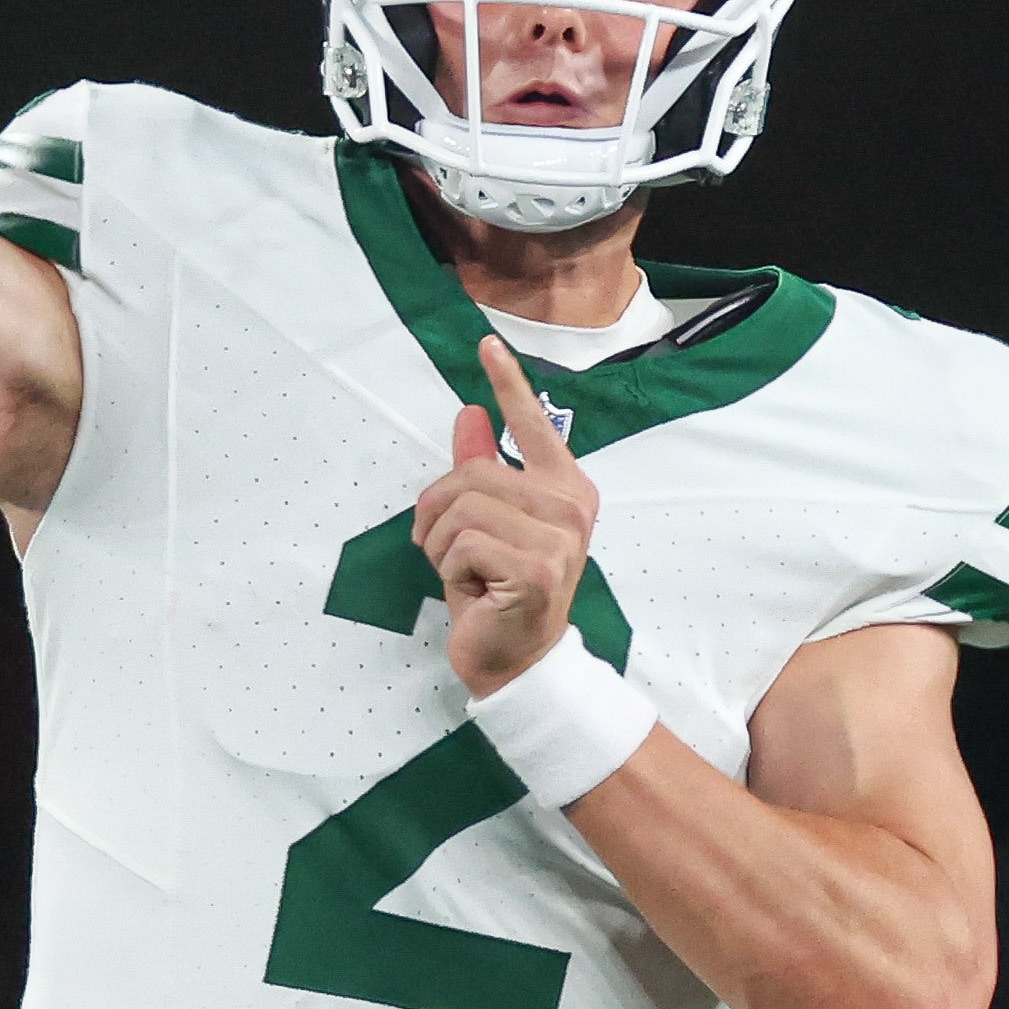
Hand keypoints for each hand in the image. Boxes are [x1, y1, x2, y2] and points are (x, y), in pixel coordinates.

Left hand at [417, 336, 602, 694]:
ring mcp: (558, 539)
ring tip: (462, 573)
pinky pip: (461, 544)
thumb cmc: (499, 592)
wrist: (516, 662)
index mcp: (565, 489)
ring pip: (462, 507)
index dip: (508, 383)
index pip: (536, 425)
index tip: (487, 345)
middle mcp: (570, 508)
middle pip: (473, 473)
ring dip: (440, 545)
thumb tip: (469, 415)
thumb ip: (483, 469)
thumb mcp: (485, 525)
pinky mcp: (536, 569)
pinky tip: (474, 591)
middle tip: (445, 550)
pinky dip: (449, 570)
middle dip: (438, 512)